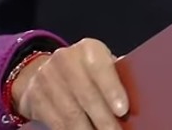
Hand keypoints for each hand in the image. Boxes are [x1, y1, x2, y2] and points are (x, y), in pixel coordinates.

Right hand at [11, 38, 128, 129]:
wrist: (41, 72)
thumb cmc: (85, 71)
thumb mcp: (100, 66)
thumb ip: (116, 77)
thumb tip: (136, 99)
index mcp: (88, 49)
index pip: (101, 68)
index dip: (112, 90)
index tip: (123, 111)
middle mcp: (65, 60)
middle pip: (87, 95)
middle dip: (104, 120)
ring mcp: (47, 78)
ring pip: (71, 113)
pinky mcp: (35, 98)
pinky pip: (57, 123)